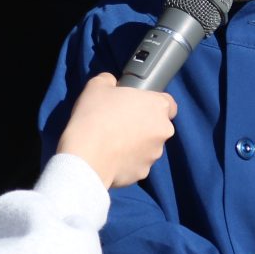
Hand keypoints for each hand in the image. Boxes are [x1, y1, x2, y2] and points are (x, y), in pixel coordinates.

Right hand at [54, 74, 176, 187]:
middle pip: (158, 126)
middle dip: (144, 125)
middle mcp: (163, 130)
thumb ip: (110, 81)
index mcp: (157, 106)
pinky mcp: (143, 172)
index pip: (168, 103)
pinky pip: (137, 163)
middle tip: (120, 123)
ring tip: (113, 142)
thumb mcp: (97, 86)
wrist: (86, 156)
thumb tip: (111, 83)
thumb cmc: (94, 116)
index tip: (137, 105)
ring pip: (149, 146)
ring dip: (137, 144)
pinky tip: (110, 157)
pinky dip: (128, 161)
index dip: (153, 103)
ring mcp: (155, 154)